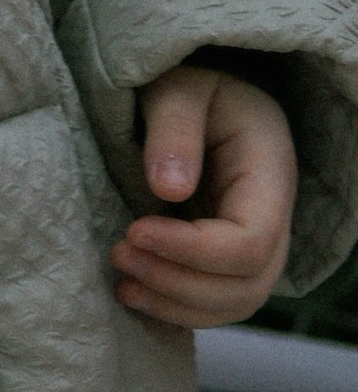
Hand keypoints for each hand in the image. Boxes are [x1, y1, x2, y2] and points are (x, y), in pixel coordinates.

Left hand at [112, 63, 297, 327]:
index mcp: (270, 174)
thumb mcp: (180, 86)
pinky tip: (133, 292)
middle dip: (179, 282)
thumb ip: (174, 127)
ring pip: (234, 302)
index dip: (193, 250)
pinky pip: (216, 301)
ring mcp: (256, 243)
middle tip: (119, 253)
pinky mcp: (228, 257)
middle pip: (245, 284)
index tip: (135, 230)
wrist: (203, 96)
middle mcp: (272, 218)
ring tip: (122, 282)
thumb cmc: (191, 84)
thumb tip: (167, 189)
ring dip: (176, 303)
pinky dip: (178, 308)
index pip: (250, 242)